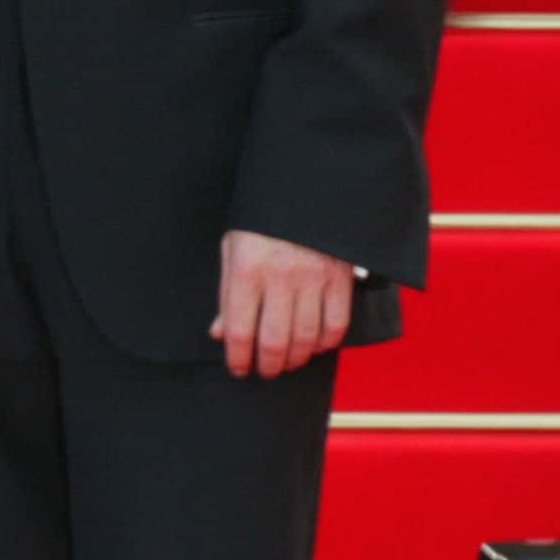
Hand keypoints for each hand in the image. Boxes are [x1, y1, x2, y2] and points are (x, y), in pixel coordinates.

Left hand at [211, 230, 353, 378]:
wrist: (304, 189)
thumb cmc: (260, 222)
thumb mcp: (232, 248)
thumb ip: (226, 293)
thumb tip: (219, 333)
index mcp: (246, 269)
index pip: (238, 329)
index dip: (237, 357)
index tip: (238, 369)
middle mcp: (280, 277)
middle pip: (273, 340)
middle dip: (267, 365)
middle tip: (264, 370)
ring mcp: (313, 278)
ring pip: (305, 338)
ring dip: (295, 358)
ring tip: (287, 362)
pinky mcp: (340, 278)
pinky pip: (336, 324)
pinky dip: (325, 343)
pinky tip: (315, 346)